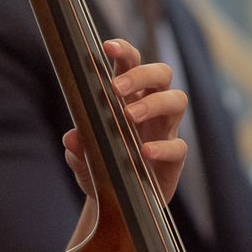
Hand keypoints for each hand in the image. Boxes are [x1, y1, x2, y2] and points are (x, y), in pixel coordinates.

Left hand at [62, 38, 188, 201]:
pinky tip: (143, 153)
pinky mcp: (174, 159)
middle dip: (141, 75)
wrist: (117, 203)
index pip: (132, 63)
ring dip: (153, 103)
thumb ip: (77, 147)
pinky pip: (178, 146)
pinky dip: (161, 146)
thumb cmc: (102, 166)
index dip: (124, 51)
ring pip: (177, 100)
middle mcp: (152, 108)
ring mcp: (166, 131)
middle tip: (116, 89)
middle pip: (162, 73)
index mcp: (129, 96)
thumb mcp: (82, 158)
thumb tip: (73, 137)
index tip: (107, 47)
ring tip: (128, 116)